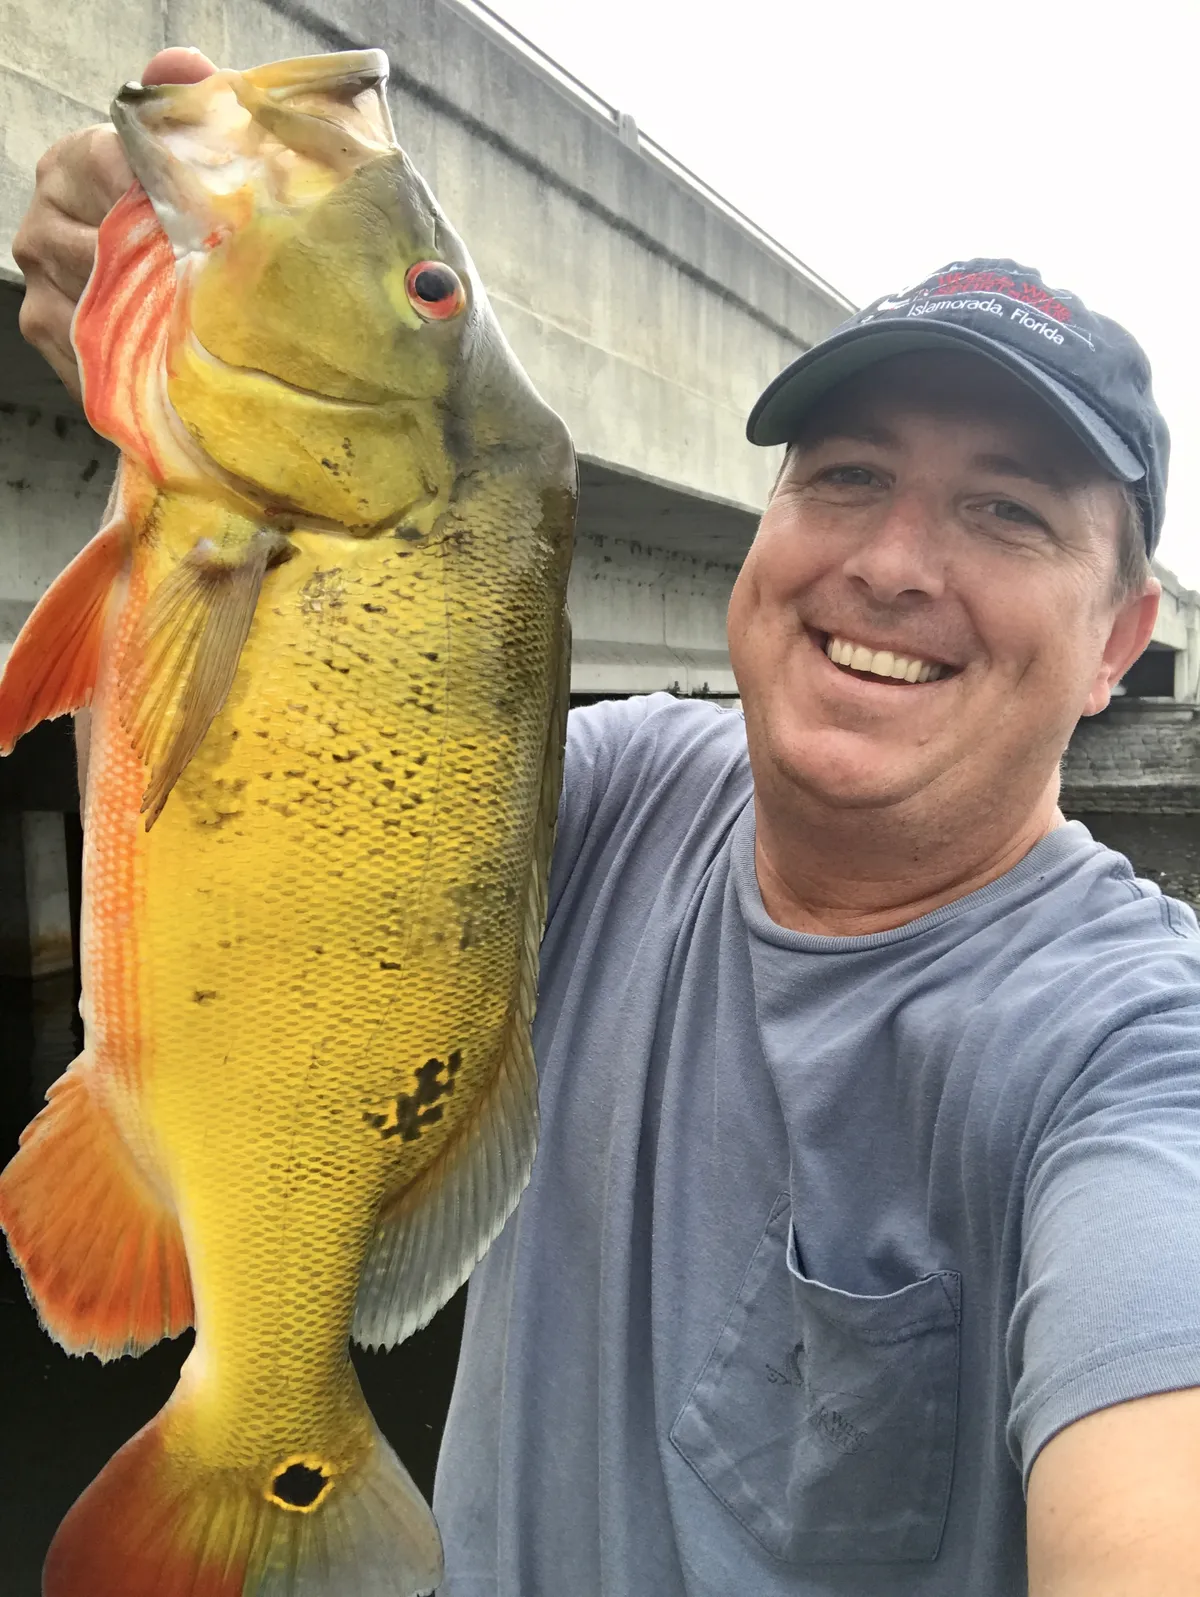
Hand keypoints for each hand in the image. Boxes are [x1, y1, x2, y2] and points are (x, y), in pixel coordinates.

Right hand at [13, 47, 215, 401]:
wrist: (165, 280)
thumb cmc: (185, 215)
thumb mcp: (196, 155)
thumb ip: (187, 106)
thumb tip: (182, 62)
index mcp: (77, 160)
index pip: (117, 171)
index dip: (171, 199)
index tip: (215, 225)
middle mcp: (44, 213)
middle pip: (104, 245)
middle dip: (165, 268)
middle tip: (219, 287)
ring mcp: (39, 273)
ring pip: (96, 300)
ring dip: (151, 318)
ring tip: (200, 327)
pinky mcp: (44, 325)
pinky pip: (85, 347)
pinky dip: (129, 357)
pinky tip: (167, 359)